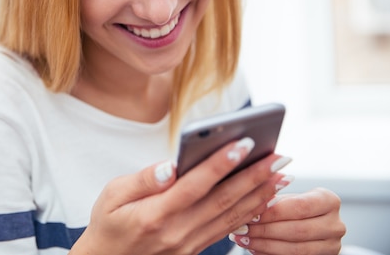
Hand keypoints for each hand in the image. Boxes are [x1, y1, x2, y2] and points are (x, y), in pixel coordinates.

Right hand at [70, 138, 291, 254]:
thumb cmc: (108, 223)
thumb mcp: (112, 194)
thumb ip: (143, 179)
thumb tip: (171, 166)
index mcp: (154, 215)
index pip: (194, 186)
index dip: (220, 164)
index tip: (243, 144)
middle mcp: (176, 233)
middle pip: (222, 201)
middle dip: (253, 176)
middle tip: (278, 156)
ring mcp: (188, 244)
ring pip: (230, 217)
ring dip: (259, 194)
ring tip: (281, 174)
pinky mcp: (194, 249)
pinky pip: (227, 229)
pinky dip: (248, 213)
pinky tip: (262, 199)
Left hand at [229, 188, 345, 253]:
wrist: (306, 223)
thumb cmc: (290, 206)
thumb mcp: (285, 197)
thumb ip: (272, 196)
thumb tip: (252, 199)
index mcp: (329, 200)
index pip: (299, 207)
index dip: (273, 212)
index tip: (250, 213)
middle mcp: (336, 224)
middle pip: (297, 230)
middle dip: (265, 230)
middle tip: (241, 229)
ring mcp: (333, 245)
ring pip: (296, 249)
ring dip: (265, 245)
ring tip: (242, 239)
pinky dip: (269, 254)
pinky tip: (253, 248)